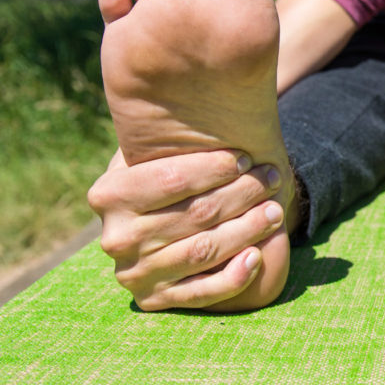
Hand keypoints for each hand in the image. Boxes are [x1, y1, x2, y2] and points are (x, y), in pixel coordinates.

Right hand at [87, 148, 287, 310]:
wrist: (151, 221)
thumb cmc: (165, 174)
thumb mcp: (152, 149)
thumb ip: (167, 131)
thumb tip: (191, 84)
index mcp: (109, 194)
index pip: (171, 179)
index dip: (215, 167)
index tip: (247, 157)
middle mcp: (116, 238)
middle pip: (195, 214)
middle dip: (243, 193)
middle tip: (272, 178)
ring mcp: (135, 273)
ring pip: (204, 250)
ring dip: (247, 229)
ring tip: (275, 210)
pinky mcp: (156, 300)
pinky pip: (201, 293)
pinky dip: (233, 276)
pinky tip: (256, 256)